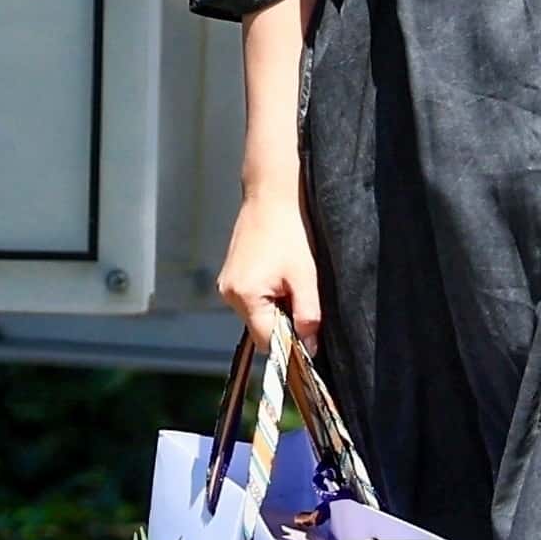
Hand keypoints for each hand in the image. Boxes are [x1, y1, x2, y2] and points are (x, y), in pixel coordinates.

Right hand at [217, 191, 320, 349]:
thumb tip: (310, 348)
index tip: (312, 336)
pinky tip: (284, 272)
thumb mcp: (307, 276)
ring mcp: (228, 282)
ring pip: (258, 313)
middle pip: (260, 329)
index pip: (267, 342)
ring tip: (295, 279)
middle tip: (305, 298)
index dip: (291, 344)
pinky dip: (270, 294)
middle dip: (285, 323)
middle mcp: (229, 292)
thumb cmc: (291, 230)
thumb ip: (308, 315)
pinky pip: (253, 298)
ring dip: (278, 307)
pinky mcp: (232, 273)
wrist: (274, 192)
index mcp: (244, 295)